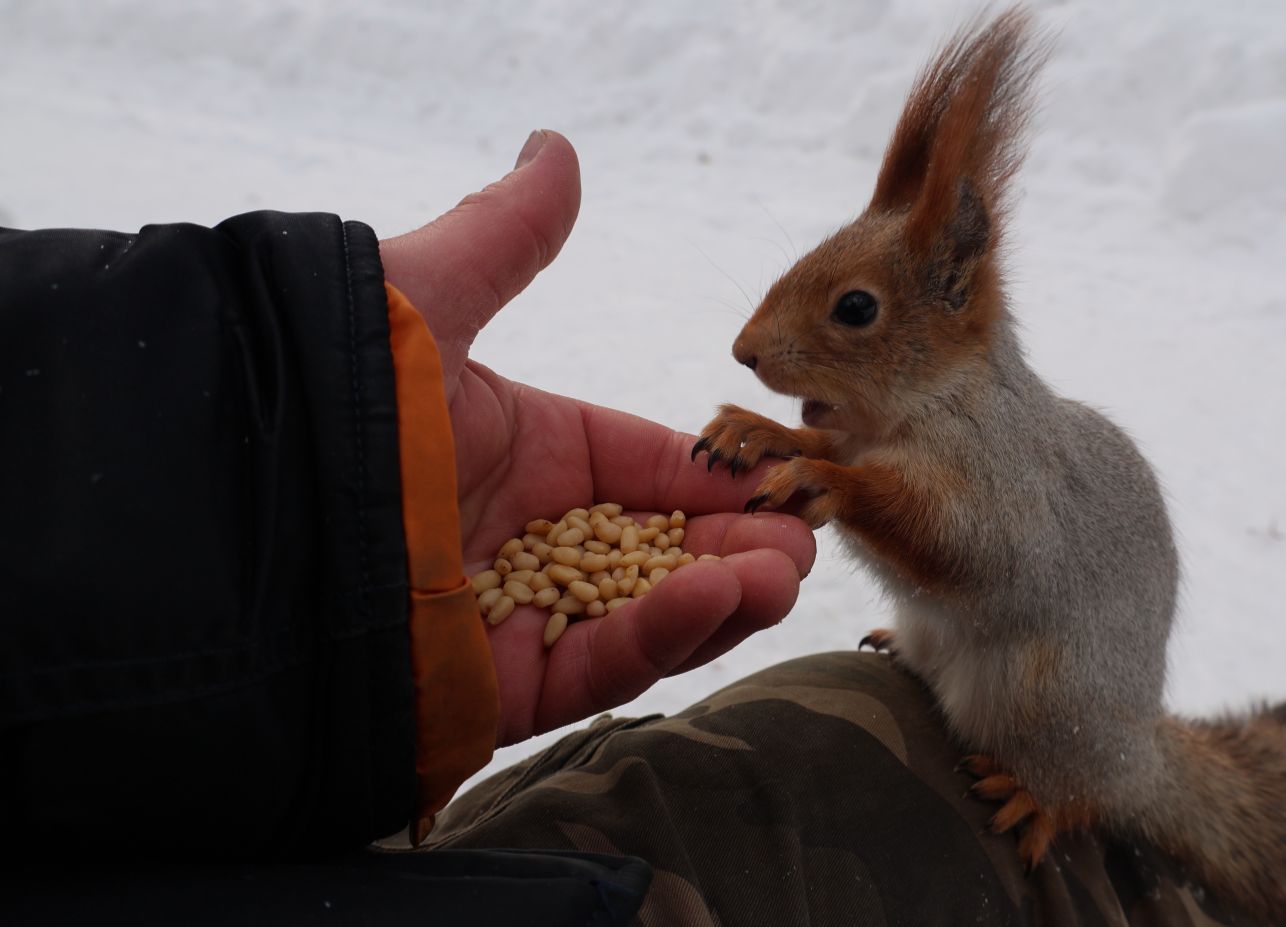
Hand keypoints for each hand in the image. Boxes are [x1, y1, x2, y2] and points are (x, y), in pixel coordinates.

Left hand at [380, 131, 815, 745]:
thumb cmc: (333, 396)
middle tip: (807, 535)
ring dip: (724, 594)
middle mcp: (522, 536)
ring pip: (645, 614)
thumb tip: (555, 149)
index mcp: (519, 451)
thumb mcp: (425, 299)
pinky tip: (718, 596)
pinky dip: (661, 636)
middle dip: (741, 543)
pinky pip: (594, 664)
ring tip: (786, 570)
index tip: (779, 472)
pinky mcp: (495, 688)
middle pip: (660, 548)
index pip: (644, 466)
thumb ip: (504, 238)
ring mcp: (514, 615)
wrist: (238, 513)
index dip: (714, 473)